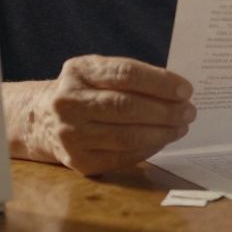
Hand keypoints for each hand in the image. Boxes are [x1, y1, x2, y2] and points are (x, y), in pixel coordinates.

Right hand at [8, 55, 195, 175]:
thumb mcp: (98, 70)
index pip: (125, 74)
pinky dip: (148, 148)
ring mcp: (71, 134)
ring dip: (161, 132)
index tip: (185, 90)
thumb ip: (131, 76)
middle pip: (126, 107)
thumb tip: (177, 91)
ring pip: (126, 135)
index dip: (159, 82)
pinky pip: (122, 156)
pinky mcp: (78, 160)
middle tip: (189, 111)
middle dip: (165, 110)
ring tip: (181, 126)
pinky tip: (162, 140)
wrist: (42, 119)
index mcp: (79, 71)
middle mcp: (70, 102)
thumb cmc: (84, 90)